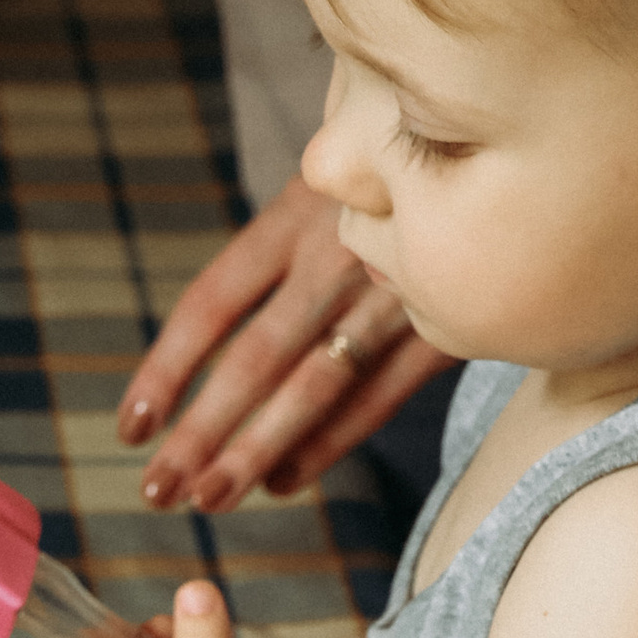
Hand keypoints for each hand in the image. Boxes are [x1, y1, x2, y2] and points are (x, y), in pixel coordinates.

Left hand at [118, 176, 451, 509]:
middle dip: (201, 432)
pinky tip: (282, 480)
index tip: (131, 429)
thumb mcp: (324, 179)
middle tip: (158, 490)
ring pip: (315, 385)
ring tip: (209, 498)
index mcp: (295, 216)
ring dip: (257, 449)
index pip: (211, 304)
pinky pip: (381, 395)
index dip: (165, 371)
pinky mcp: (450, 321)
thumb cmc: (390, 166)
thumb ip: (276, 253)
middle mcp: (339, 253)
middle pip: (256, 358)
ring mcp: (396, 289)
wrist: (506, 139)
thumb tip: (207, 345)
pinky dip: (331, 441)